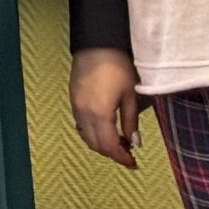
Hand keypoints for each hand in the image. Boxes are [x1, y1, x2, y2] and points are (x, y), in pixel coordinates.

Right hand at [71, 48, 144, 168]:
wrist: (96, 45)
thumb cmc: (117, 66)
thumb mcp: (130, 94)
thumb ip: (131, 121)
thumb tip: (134, 142)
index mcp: (100, 114)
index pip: (109, 146)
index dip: (122, 158)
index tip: (134, 163)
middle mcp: (84, 114)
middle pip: (96, 145)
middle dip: (112, 153)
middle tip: (129, 153)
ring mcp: (76, 107)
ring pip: (86, 137)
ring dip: (101, 144)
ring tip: (119, 141)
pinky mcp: (74, 100)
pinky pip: (81, 126)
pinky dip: (92, 134)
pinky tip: (105, 129)